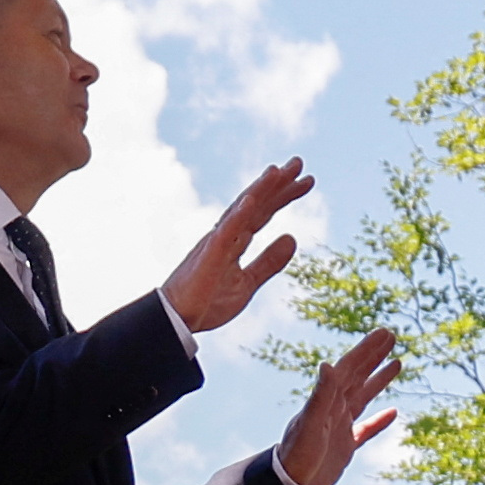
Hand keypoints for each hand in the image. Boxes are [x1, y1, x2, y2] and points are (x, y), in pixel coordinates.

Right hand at [162, 159, 316, 335]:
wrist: (177, 323)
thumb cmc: (206, 303)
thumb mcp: (247, 282)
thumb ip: (269, 262)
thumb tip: (293, 237)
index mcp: (234, 241)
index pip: (263, 212)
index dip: (284, 196)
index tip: (307, 181)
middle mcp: (225, 235)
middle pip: (255, 204)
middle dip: (277, 184)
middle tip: (299, 162)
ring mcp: (216, 243)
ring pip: (240, 211)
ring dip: (260, 190)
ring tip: (278, 171)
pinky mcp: (208, 256)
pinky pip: (225, 233)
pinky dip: (238, 216)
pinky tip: (251, 200)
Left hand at [275, 328, 400, 484]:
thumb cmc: (298, 454)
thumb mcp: (312, 422)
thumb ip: (321, 394)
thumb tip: (327, 364)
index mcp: (326, 400)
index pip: (349, 368)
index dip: (366, 350)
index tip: (384, 332)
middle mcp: (333, 409)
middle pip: (356, 376)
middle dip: (373, 356)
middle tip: (391, 336)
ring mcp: (339, 426)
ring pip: (362, 396)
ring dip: (377, 380)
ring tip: (396, 363)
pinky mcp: (344, 446)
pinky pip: (366, 429)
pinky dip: (379, 420)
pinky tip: (393, 412)